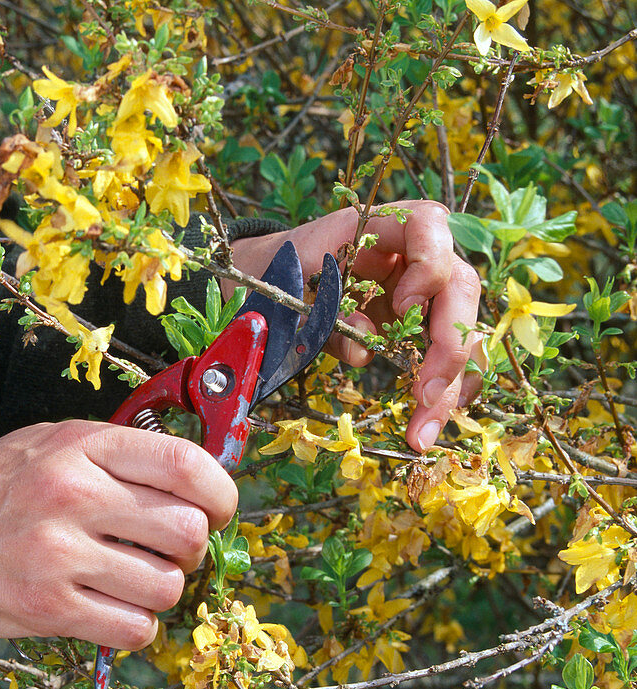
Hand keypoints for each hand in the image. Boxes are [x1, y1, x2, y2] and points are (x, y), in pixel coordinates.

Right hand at [0, 420, 237, 649]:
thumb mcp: (48, 444)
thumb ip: (114, 454)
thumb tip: (194, 476)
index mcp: (80, 446)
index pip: (186, 465)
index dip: (222, 493)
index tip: (219, 509)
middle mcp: (73, 494)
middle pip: (187, 531)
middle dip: (191, 549)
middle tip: (168, 551)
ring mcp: (60, 553)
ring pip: (167, 585)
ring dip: (162, 590)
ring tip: (132, 581)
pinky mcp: (48, 607)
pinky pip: (135, 629)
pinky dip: (137, 626)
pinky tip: (113, 610)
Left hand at [229, 200, 482, 451]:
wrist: (263, 278)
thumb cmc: (277, 271)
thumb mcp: (289, 284)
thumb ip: (324, 312)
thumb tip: (365, 353)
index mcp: (376, 227)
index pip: (428, 224)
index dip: (429, 263)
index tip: (405, 303)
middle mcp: (410, 255)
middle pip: (458, 287)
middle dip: (448, 346)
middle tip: (425, 393)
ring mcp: (421, 291)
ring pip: (460, 327)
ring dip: (449, 381)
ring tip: (423, 430)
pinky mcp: (417, 325)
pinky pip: (447, 352)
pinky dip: (446, 387)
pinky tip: (434, 421)